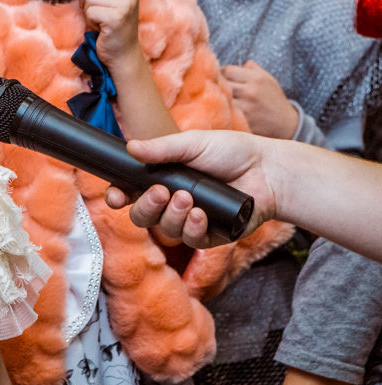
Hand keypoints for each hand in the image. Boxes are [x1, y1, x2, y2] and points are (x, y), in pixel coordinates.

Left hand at [77, 0, 143, 70]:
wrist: (121, 54)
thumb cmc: (110, 26)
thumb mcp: (113, 2)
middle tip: (96, 10)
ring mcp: (126, 3)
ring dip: (87, 10)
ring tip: (100, 20)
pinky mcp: (117, 16)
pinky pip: (89, 10)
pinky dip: (89, 20)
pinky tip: (101, 27)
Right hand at [104, 129, 277, 247]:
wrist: (268, 170)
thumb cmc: (231, 152)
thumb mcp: (193, 143)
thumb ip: (161, 148)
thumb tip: (130, 148)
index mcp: (162, 179)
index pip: (130, 193)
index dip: (118, 196)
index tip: (115, 196)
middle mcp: (171, 202)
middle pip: (142, 216)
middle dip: (146, 207)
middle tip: (161, 192)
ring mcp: (189, 221)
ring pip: (165, 230)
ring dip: (173, 216)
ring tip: (188, 198)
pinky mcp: (210, 237)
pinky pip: (191, 241)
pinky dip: (193, 228)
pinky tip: (202, 214)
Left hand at [221, 61, 297, 138]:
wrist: (287, 123)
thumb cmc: (273, 98)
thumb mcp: (267, 79)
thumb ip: (251, 68)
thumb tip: (236, 62)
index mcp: (256, 78)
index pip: (226, 70)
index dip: (220, 73)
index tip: (220, 79)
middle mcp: (251, 91)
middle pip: (221, 83)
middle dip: (216, 85)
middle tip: (214, 89)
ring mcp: (246, 108)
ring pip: (220, 99)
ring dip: (216, 99)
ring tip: (217, 100)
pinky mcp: (243, 122)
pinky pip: (225, 113)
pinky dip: (221, 111)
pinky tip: (222, 111)